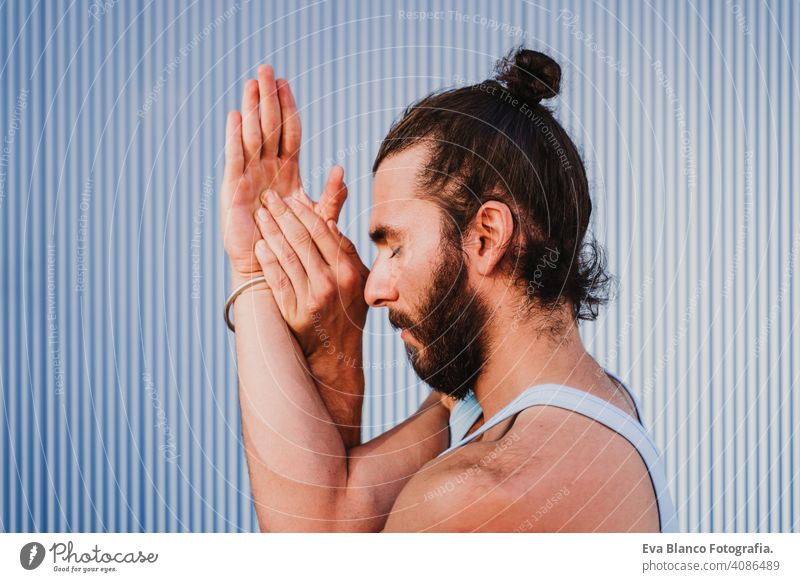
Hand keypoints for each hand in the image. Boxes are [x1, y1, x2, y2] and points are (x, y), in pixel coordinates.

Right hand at [220, 65, 346, 279]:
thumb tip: (341, 170)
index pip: (288, 132)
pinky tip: (236, 116)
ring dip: (252, 109)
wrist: (273, 268)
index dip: (287, 108)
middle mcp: (266, 169)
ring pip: (252, 136)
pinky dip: (235, 137)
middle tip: (266, 69)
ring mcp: (249, 177)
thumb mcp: (319, 218)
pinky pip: (235, 158)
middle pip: (268, 126)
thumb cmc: (296, 244)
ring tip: (251, 83)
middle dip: (267, 98)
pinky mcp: (234, 190)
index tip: (285, 83)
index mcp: (287, 171)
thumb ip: (332, 196)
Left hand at [253, 189, 368, 360]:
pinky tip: (259, 246)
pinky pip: (277, 281)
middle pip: (301, 240)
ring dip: (270, 233)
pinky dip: (267, 261)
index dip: (303, 211)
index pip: (322, 232)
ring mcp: (311, 299)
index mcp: (348, 271)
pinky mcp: (293, 312)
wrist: (336, 351)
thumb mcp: (359, 279)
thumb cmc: (348, 308)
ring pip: (286, 257)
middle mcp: (330, 284)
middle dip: (282, 215)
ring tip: (260, 216)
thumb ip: (347, 252)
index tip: (289, 198)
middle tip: (268, 198)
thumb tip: (329, 223)